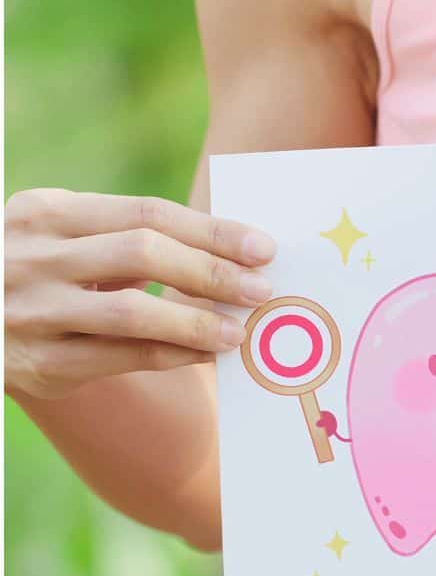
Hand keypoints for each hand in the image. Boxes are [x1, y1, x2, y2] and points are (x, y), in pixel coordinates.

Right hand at [5, 188, 275, 398]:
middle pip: (142, 253)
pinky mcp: (40, 363)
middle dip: (212, 272)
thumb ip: (127, 239)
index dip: (211, 232)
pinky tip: (204, 354)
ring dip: (195, 323)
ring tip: (238, 331)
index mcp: (46, 213)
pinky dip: (171, 355)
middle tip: (260, 289)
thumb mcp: (63, 239)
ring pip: (130, 312)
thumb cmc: (39, 274)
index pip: (146, 213)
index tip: (262, 248)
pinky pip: (120, 357)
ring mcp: (32, 310)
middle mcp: (33, 256)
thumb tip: (231, 256)